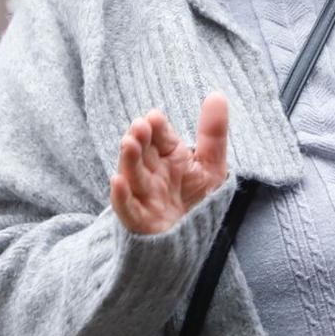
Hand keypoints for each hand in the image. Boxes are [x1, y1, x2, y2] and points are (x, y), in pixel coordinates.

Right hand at [111, 95, 228, 235]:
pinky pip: (127, 208)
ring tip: (128, 143)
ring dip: (128, 159)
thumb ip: (213, 134)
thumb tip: (217, 95)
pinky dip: (121, 197)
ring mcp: (144, 196)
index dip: (157, 127)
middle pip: (143, 152)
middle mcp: (152, 173)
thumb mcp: (211, 166)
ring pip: (133, 175)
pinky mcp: (140, 221)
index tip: (155, 118)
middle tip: (140, 126)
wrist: (189, 240)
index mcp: (168, 156)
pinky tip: (117, 182)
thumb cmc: (196, 200)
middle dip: (140, 139)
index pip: (160, 136)